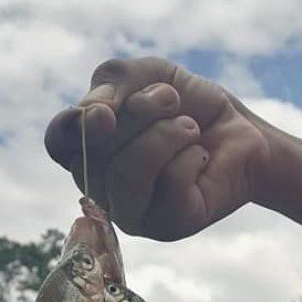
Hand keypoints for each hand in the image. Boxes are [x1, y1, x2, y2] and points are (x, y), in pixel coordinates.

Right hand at [44, 57, 272, 240]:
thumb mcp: (151, 75)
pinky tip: (201, 158)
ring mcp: (133, 212)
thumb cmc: (191, 106)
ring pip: (127, 174)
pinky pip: (168, 185)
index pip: (58, 143)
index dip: (73, 128)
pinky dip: (190, 158)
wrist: (243, 131)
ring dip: (164, 137)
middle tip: (171, 98)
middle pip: (95, 154)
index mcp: (89, 149)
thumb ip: (114, 81)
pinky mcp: (169, 226)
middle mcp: (103, 186)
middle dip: (139, 115)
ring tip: (190, 127)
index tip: (105, 111)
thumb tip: (95, 113)